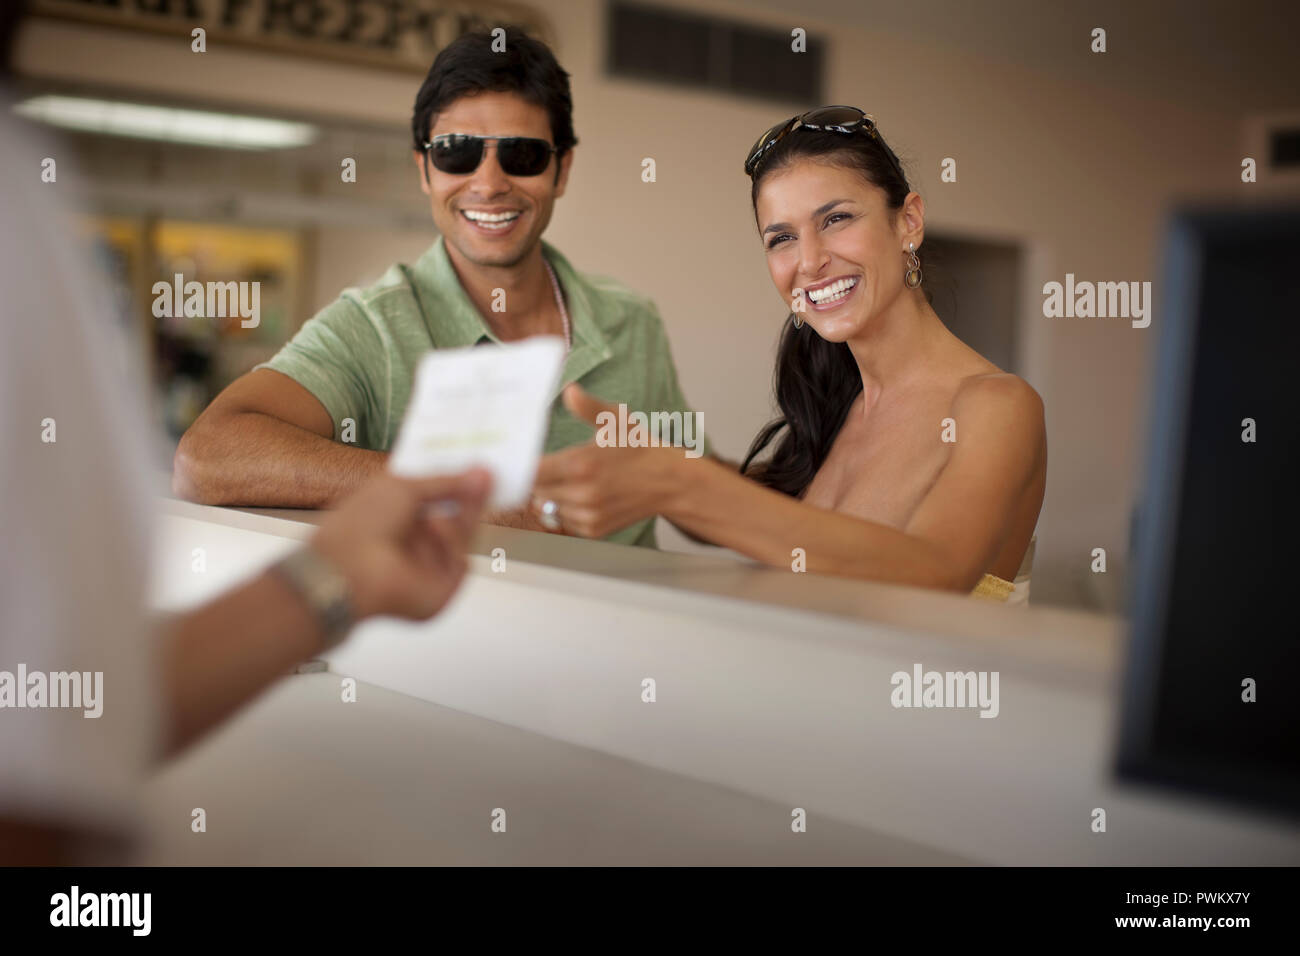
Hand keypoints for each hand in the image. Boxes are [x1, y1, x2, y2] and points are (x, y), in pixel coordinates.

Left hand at [308, 468, 490, 619]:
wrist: (350, 567)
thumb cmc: (362, 524)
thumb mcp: (403, 486)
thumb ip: (446, 480)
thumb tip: (481, 472)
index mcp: (398, 516)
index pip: (437, 499)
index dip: (456, 483)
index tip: (476, 467)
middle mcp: (414, 542)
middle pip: (457, 518)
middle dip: (471, 498)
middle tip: (488, 476)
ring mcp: (429, 566)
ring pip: (463, 537)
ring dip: (458, 517)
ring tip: (445, 502)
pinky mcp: (441, 588)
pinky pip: (461, 561)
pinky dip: (450, 542)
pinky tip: (433, 529)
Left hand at [531, 384, 677, 537]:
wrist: (669, 481)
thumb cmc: (640, 447)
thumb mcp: (616, 420)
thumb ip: (588, 407)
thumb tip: (570, 390)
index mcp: (581, 464)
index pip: (531, 472)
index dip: (521, 467)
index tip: (518, 459)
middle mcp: (582, 494)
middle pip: (535, 491)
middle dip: (537, 479)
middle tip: (549, 466)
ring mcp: (588, 515)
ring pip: (548, 507)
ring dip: (551, 495)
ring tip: (571, 479)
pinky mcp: (594, 530)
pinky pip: (564, 520)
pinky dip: (566, 509)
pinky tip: (582, 495)